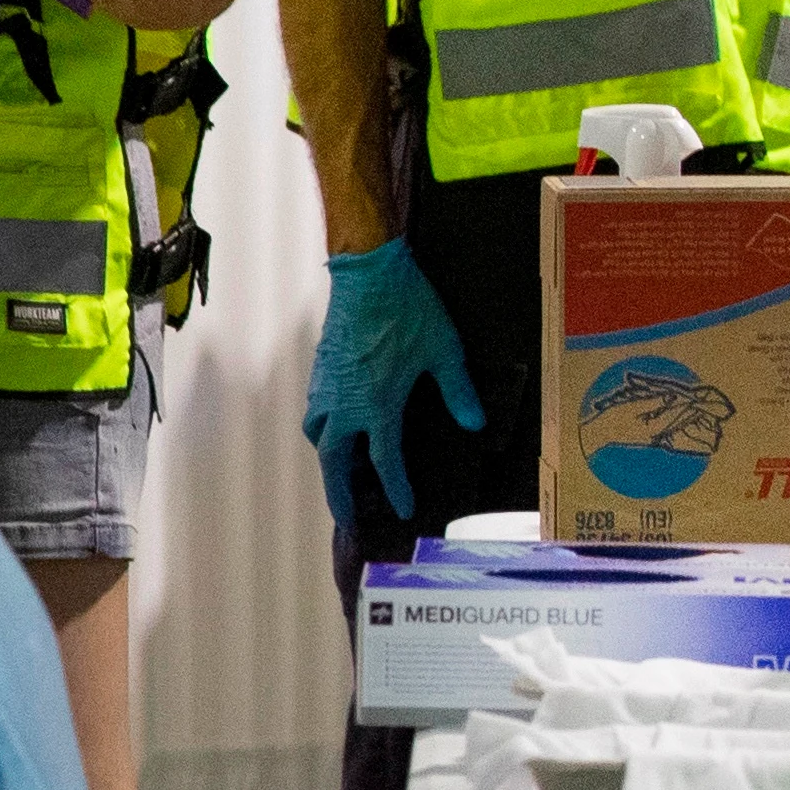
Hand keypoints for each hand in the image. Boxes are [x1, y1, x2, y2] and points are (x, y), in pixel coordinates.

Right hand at [302, 237, 485, 530]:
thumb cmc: (407, 308)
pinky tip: (335, 427)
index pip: (384, 461)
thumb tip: (474, 423)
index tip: (403, 510)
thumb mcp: (444, 351)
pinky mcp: (321, 369)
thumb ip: (458, 391)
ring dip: (327, 461)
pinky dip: (322, 431)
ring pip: (318, 437)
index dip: (395, 489)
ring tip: (339, 473)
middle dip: (340, 495)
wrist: (367, 271)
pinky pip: (315, 412)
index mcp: (378, 405)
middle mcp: (346, 404)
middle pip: (334, 463)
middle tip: (347, 517)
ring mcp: (328, 386)